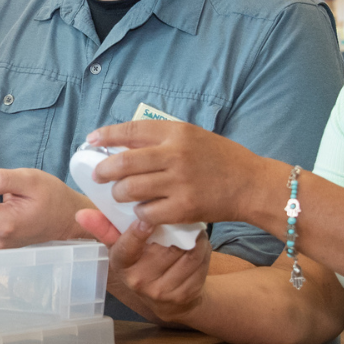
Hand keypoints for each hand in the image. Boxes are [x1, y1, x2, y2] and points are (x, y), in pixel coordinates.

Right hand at [76, 208, 210, 322]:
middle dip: (175, 228)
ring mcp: (162, 291)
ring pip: (185, 250)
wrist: (171, 301)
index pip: (126, 248)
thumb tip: (80, 213)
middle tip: (178, 219)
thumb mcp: (122, 246)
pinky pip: (198, 260)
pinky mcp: (184, 294)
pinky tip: (197, 248)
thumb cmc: (143, 263)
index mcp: (120, 264)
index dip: (137, 233)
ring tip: (188, 234)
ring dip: (192, 237)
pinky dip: (202, 249)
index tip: (146, 219)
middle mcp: (138, 281)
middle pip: (163, 245)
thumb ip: (106, 227)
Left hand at [85, 120, 279, 227]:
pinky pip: (147, 213)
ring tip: (120, 196)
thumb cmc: (222, 160)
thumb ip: (164, 139)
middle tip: (98, 176)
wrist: (252, 184)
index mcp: (177, 132)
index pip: (131, 130)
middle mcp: (175, 154)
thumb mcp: (194, 137)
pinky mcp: (184, 207)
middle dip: (103, 171)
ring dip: (119, 195)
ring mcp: (179, 182)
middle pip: (123, 162)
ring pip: (130, 189)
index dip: (107, 135)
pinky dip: (140, 214)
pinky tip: (143, 212)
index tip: (91, 140)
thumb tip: (125, 145)